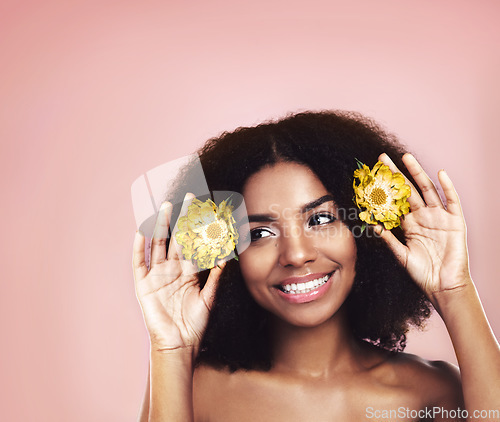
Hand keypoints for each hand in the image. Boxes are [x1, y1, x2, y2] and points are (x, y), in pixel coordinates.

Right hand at [132, 193, 223, 353]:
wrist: (179, 343)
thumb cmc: (194, 324)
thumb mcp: (208, 298)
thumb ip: (215, 278)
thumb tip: (225, 258)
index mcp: (188, 272)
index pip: (193, 244)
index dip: (198, 228)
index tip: (206, 210)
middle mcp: (172, 269)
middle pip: (176, 237)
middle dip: (182, 218)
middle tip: (187, 198)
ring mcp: (157, 275)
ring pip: (158, 244)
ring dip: (161, 225)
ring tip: (165, 206)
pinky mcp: (144, 285)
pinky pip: (140, 262)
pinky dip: (139, 247)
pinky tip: (141, 232)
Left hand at [375, 153, 471, 304]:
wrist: (443, 285)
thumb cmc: (422, 272)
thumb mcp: (400, 255)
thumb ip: (388, 240)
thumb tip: (372, 225)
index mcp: (408, 224)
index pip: (395, 202)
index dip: (384, 189)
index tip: (372, 176)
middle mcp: (422, 217)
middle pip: (408, 190)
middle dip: (396, 174)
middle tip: (382, 159)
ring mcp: (439, 217)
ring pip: (427, 189)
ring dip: (417, 173)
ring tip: (406, 158)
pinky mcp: (455, 221)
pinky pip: (452, 200)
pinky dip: (447, 186)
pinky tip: (440, 173)